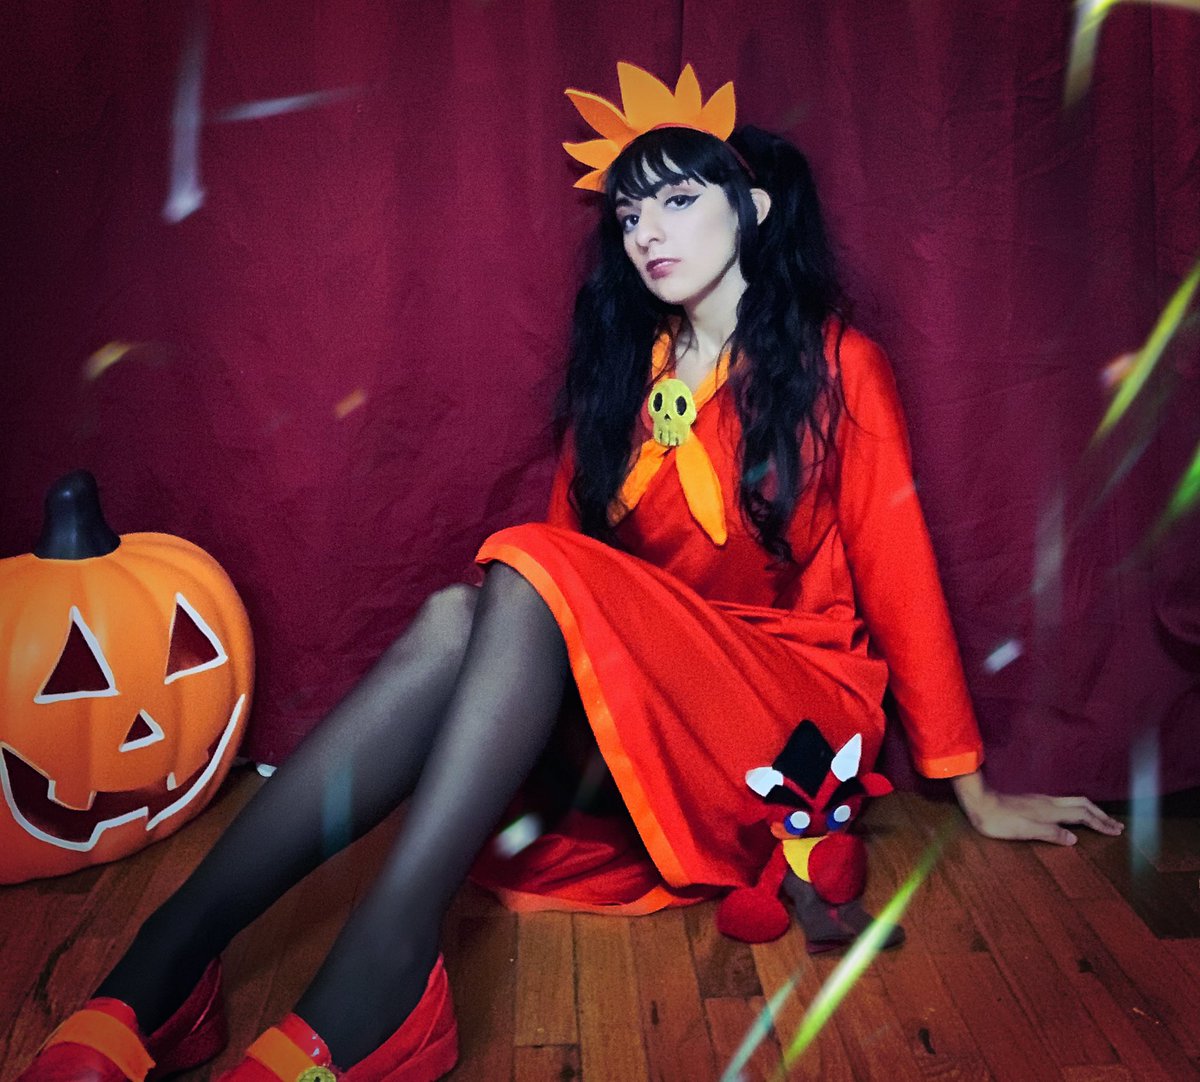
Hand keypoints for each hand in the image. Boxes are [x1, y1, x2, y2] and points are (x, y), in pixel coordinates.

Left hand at [950, 771, 1124, 844]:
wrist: (979, 803)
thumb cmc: (999, 821)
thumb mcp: (1024, 831)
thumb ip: (1050, 833)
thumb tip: (1074, 840)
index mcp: (1050, 811)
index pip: (1083, 816)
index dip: (1101, 824)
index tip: (1117, 831)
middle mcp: (1049, 803)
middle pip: (1083, 805)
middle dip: (1101, 816)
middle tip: (1117, 826)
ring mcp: (1042, 800)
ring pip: (1074, 802)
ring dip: (1091, 810)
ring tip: (1102, 819)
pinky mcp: (1034, 801)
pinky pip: (1064, 803)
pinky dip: (1078, 808)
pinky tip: (1073, 814)